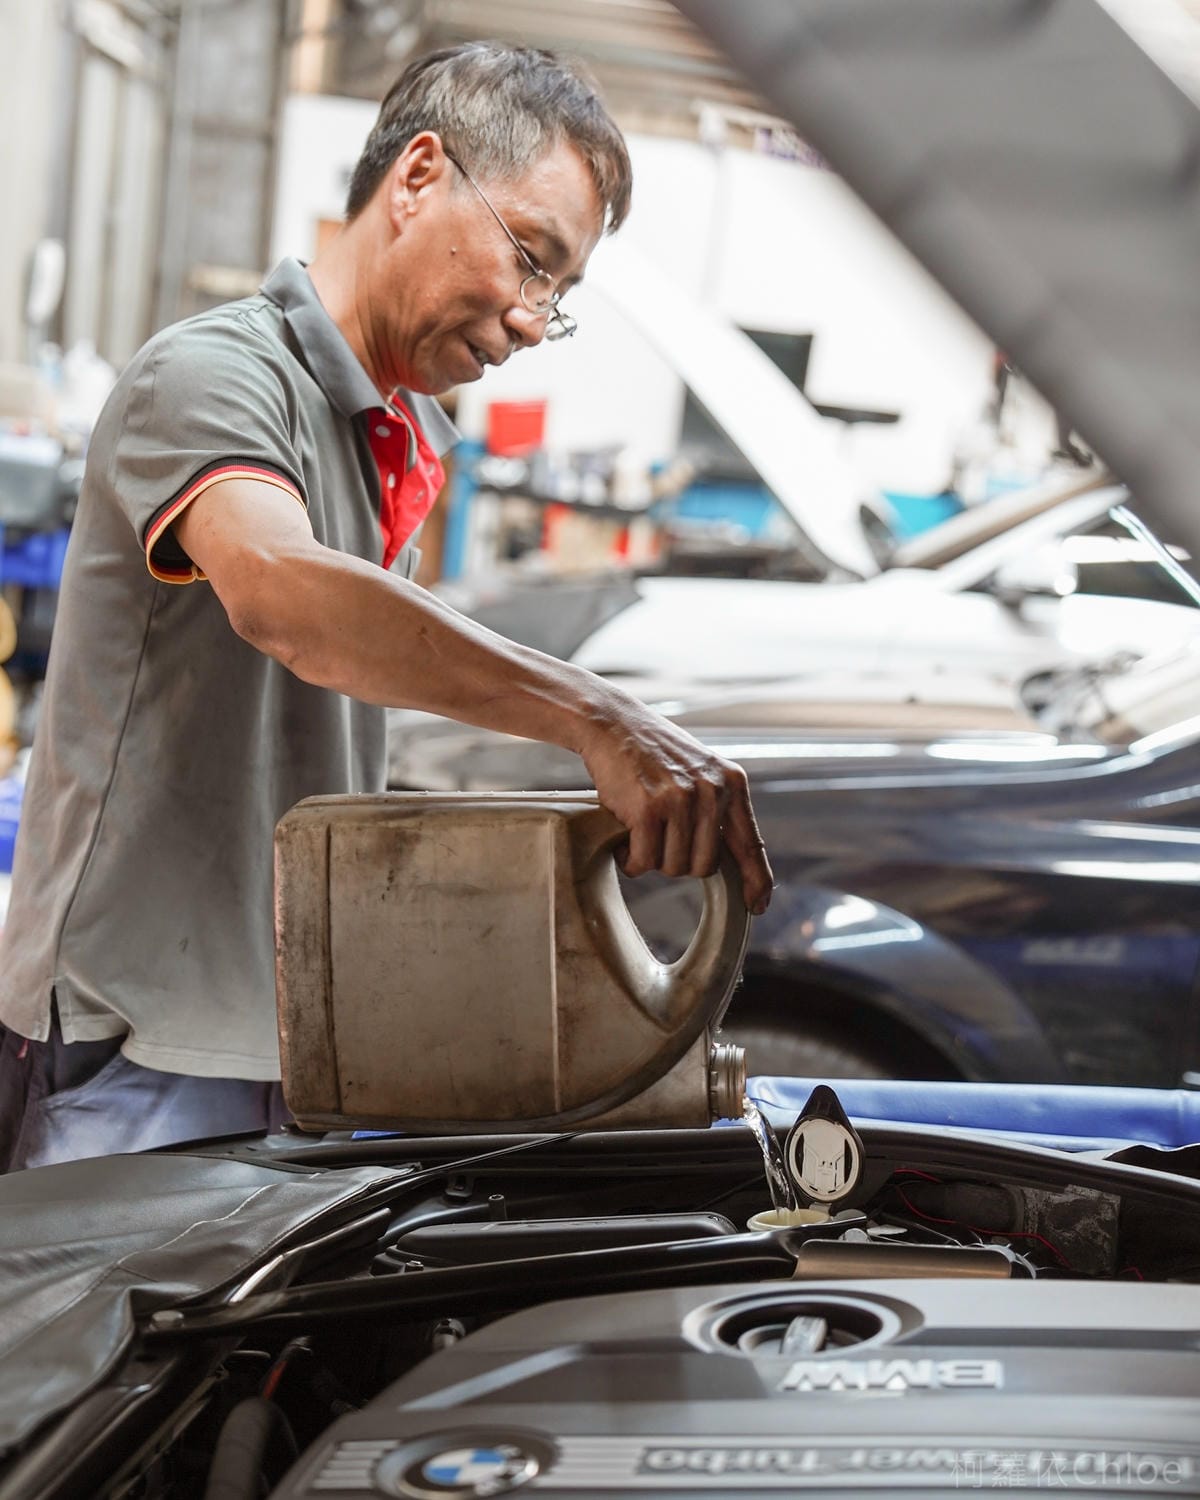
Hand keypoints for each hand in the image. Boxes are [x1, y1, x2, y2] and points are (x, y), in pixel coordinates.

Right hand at [579, 702, 772, 914]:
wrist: (612, 724)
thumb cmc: (652, 752)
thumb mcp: (699, 770)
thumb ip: (717, 806)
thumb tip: (722, 858)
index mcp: (731, 783)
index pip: (750, 844)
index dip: (756, 880)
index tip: (758, 905)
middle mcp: (712, 792)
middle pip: (704, 867)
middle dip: (678, 861)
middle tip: (659, 837)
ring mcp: (681, 801)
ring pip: (672, 867)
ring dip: (651, 858)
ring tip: (640, 829)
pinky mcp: (648, 810)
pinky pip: (644, 861)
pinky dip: (630, 859)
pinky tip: (624, 836)